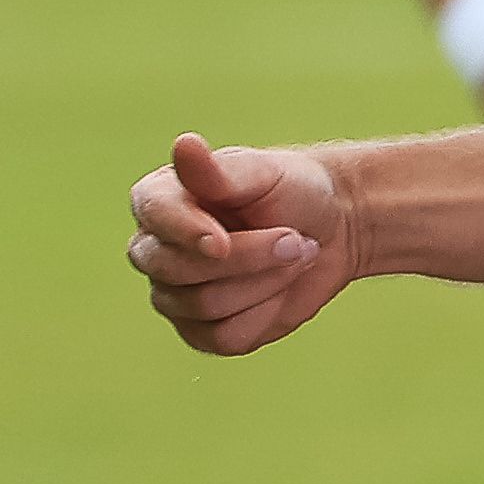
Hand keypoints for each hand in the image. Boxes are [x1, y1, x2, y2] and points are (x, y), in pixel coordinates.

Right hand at [131, 131, 363, 355]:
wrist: (329, 231)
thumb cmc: (290, 191)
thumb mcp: (261, 173)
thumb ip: (218, 171)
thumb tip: (184, 145)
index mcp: (158, 199)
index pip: (153, 216)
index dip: (187, 231)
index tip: (223, 239)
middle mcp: (155, 249)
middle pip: (176, 270)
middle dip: (247, 258)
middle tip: (294, 238)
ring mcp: (174, 295)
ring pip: (205, 306)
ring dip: (265, 282)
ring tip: (295, 254)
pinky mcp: (202, 331)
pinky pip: (225, 337)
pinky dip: (264, 314)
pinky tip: (279, 288)